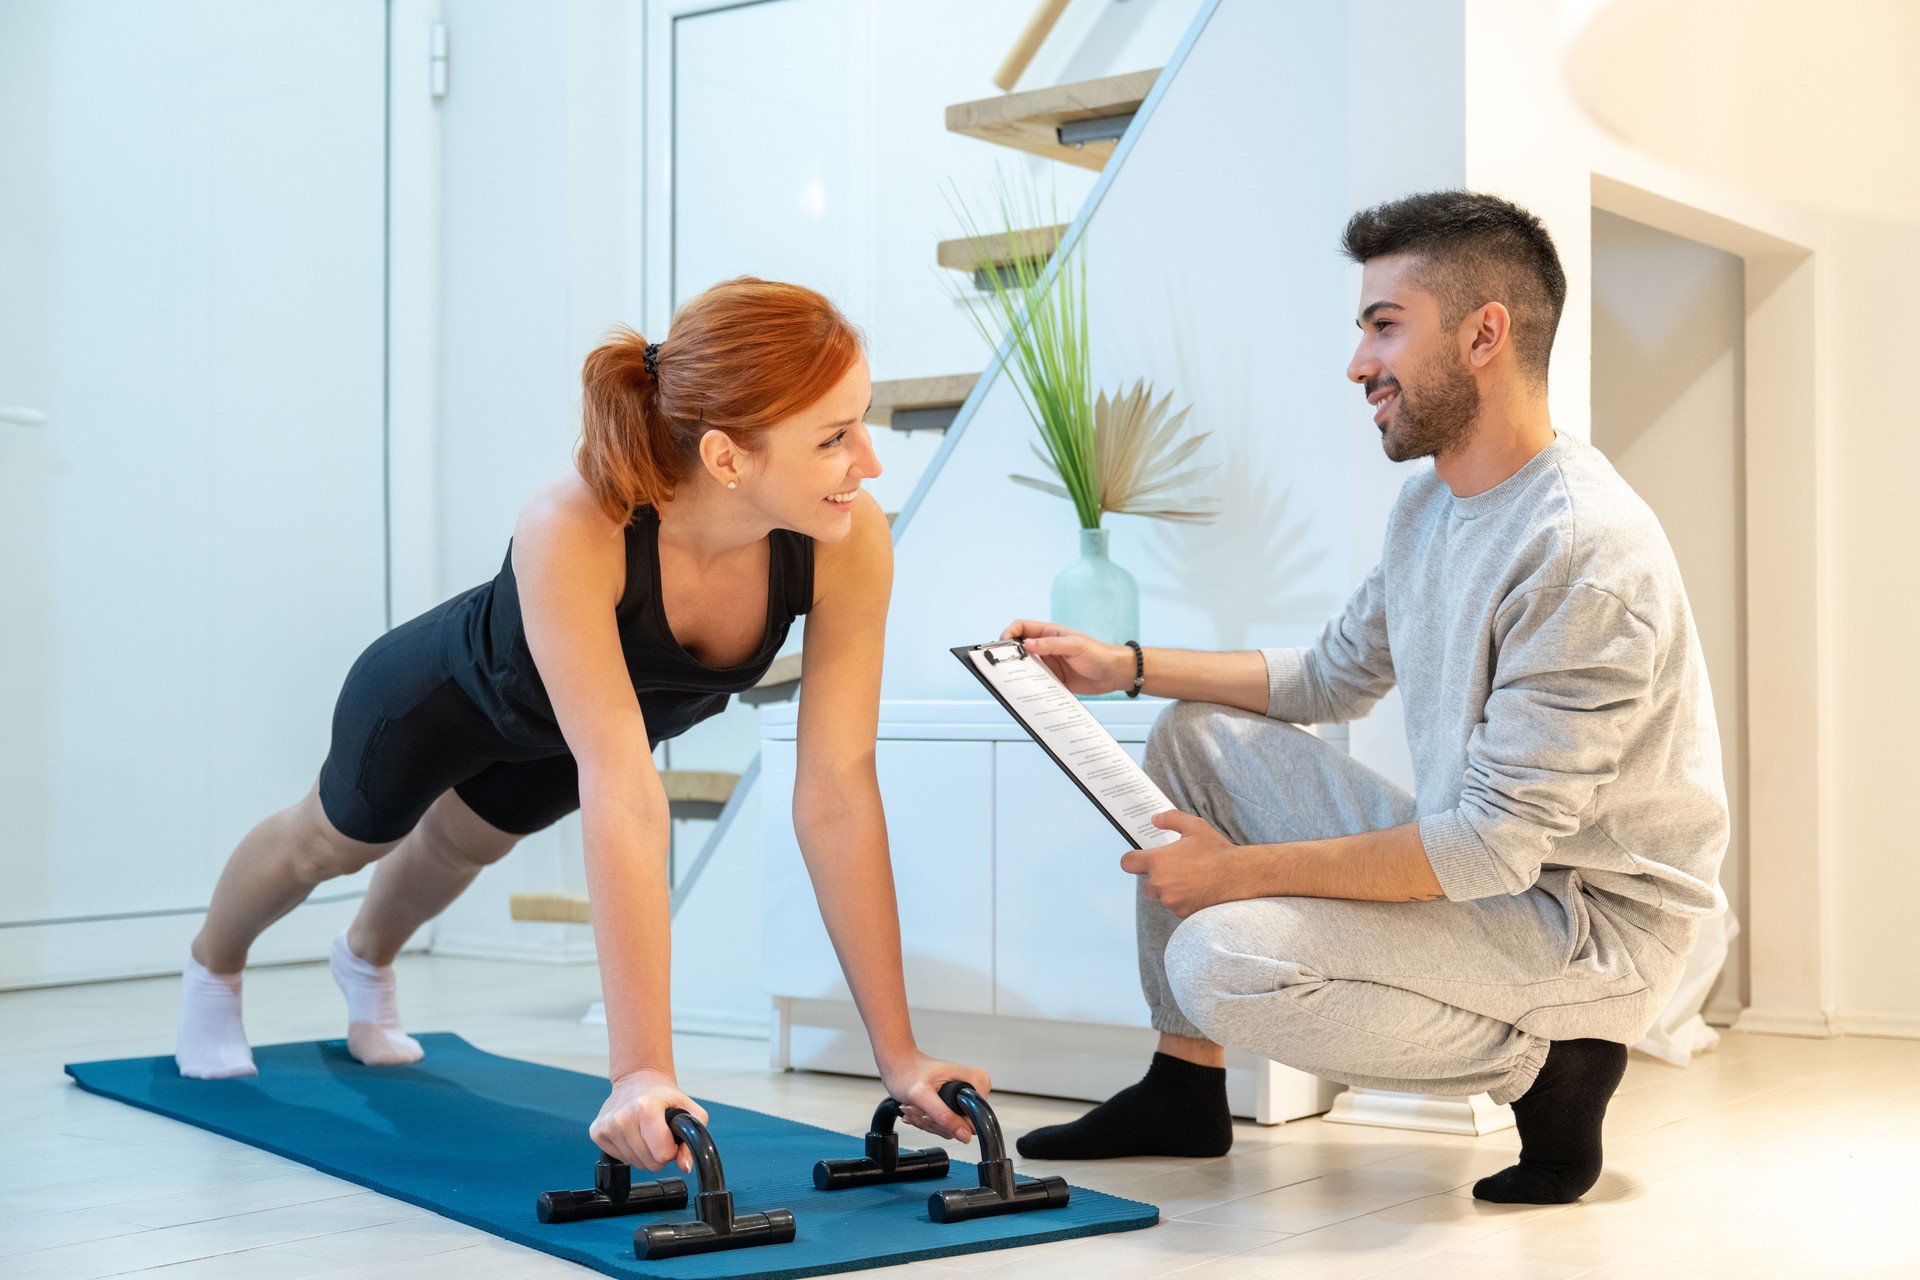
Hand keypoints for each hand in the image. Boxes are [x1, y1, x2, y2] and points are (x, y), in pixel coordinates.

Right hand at [590, 1069, 707, 1171]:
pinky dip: (629, 1152)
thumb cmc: (663, 1095)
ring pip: (634, 1163)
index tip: (670, 1136)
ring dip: (644, 1153)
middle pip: (649, 1162)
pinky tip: (633, 1134)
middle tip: (658, 1133)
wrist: (638, 1079)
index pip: (662, 1154)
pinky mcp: (596, 1132)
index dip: (672, 1150)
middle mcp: (623, 1117)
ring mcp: (607, 1125)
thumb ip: (694, 1138)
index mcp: (646, 1108)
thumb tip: (684, 1165)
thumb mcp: (690, 1111)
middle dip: (658, 1153)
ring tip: (646, 1132)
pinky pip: (620, 1159)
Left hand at [879, 1050, 991, 1143]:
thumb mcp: (923, 1095)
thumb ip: (944, 1116)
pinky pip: (945, 1125)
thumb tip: (964, 1134)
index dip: (952, 1122)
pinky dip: (928, 1121)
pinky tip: (918, 1108)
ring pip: (952, 1127)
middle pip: (962, 1125)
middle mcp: (972, 1088)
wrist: (899, 1067)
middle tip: (919, 1107)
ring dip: (929, 1122)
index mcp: (974, 1080)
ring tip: (916, 1106)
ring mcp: (963, 1098)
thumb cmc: (908, 1072)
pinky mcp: (954, 1104)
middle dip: (935, 1121)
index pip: (976, 1117)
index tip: (931, 1112)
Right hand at [998, 619, 1132, 695]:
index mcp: (1049, 633)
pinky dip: (1030, 687)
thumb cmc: (1100, 654)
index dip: (1009, 633)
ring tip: (1011, 680)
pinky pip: (1036, 683)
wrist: (1116, 674)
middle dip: (1008, 655)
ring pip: (1025, 668)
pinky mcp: (1053, 681)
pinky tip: (1027, 692)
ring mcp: (1049, 665)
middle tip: (1001, 665)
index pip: (1022, 627)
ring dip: (1018, 673)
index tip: (1003, 644)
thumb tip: (1026, 644)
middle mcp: (1046, 648)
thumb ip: (1051, 644)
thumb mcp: (1075, 646)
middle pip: (1019, 648)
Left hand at [1120, 811, 1249, 917]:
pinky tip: (1197, 889)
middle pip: (1146, 882)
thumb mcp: (1195, 826)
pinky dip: (1182, 900)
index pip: (1128, 863)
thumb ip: (1171, 819)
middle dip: (1157, 876)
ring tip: (1191, 878)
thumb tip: (1155, 819)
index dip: (1133, 860)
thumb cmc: (1217, 852)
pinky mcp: (1181, 913)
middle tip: (1177, 868)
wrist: (1238, 877)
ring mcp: (1170, 900)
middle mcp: (1159, 883)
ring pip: (1161, 895)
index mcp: (1158, 861)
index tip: (1139, 859)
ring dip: (1170, 889)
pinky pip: (1175, 906)